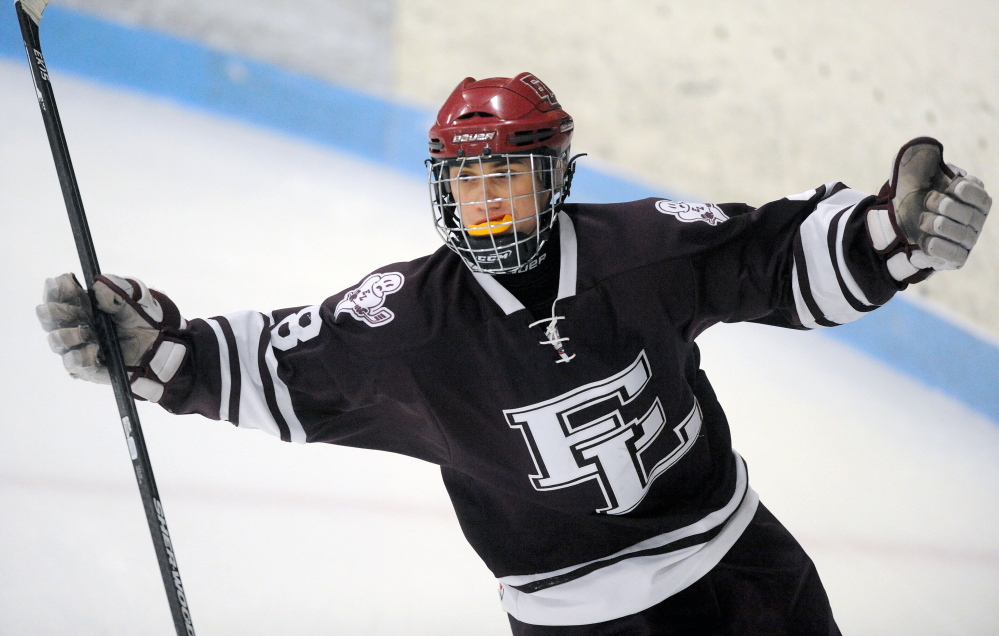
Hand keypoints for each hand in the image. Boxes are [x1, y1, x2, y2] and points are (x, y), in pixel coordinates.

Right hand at [36, 273, 187, 401]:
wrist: (157, 345)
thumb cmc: (138, 320)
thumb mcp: (132, 302)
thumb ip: (115, 292)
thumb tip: (98, 288)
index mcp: (79, 306)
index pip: (57, 296)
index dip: (57, 288)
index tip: (66, 281)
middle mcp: (72, 326)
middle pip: (50, 318)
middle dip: (57, 311)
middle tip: (75, 309)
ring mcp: (76, 347)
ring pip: (57, 341)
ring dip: (69, 335)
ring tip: (87, 332)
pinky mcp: (86, 367)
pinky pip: (74, 364)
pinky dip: (81, 356)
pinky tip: (93, 350)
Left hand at [867, 137, 991, 281]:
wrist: (899, 224)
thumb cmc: (914, 194)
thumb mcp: (915, 174)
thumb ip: (923, 159)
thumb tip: (927, 149)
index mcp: (973, 199)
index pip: (981, 197)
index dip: (971, 192)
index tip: (955, 186)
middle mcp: (975, 220)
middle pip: (971, 216)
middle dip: (950, 207)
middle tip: (930, 201)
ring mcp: (967, 240)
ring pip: (963, 236)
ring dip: (943, 227)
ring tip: (925, 221)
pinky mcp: (956, 258)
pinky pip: (955, 256)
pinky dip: (942, 249)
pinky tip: (928, 242)